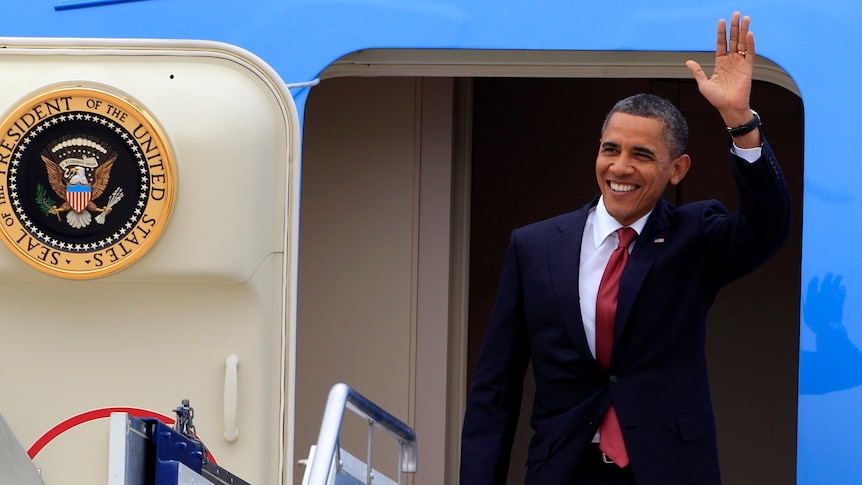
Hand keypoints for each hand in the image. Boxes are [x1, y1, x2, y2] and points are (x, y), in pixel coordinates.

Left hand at [686, 12, 754, 127]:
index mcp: (720, 63)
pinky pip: (750, 54)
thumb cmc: (716, 99)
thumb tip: (688, 61)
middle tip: (735, 14)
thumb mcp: (703, 84)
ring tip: (745, 18)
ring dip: (743, 31)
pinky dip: (750, 44)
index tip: (721, 21)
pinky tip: (749, 34)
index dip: (721, 33)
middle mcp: (731, 61)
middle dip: (734, 27)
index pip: (721, 43)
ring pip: (742, 44)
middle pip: (733, 40)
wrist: (728, 108)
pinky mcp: (748, 68)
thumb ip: (697, 71)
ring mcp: (740, 63)